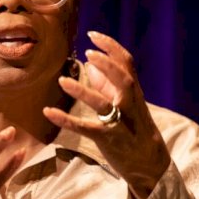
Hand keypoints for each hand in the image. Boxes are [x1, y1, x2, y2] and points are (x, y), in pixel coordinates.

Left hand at [43, 31, 170, 198]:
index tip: (93, 35)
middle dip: (108, 65)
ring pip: (103, 105)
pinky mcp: (108, 140)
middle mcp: (130, 105)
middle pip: (124, 80)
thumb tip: (89, 63)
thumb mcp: (125, 103)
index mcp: (134, 92)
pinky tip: (48, 112)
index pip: (127, 63)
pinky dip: (66, 120)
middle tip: (88, 53)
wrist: (150, 163)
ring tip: (62, 81)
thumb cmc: (134, 128)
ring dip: (83, 92)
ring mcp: (120, 123)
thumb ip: (108, 83)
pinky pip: (86, 128)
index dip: (111, 47)